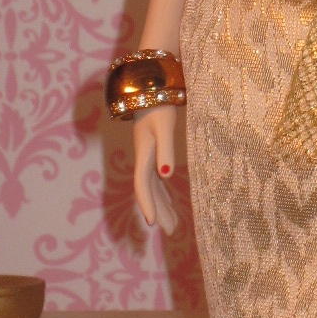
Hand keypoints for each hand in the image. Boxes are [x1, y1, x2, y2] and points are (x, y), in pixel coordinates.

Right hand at [133, 107, 178, 234]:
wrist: (151, 86)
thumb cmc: (159, 105)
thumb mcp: (165, 126)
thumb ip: (166, 149)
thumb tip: (167, 175)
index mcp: (144, 154)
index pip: (142, 185)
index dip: (148, 204)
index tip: (153, 224)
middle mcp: (143, 158)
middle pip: (148, 190)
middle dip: (159, 211)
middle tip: (171, 231)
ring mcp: (148, 155)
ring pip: (153, 187)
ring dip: (162, 205)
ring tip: (173, 225)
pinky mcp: (154, 151)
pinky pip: (157, 178)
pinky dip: (163, 192)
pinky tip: (170, 200)